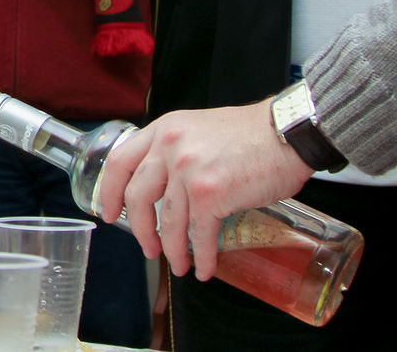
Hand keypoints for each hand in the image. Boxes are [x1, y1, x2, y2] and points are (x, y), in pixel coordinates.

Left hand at [95, 100, 313, 279]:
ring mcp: (187, 169)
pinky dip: (201, 256)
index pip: (121, 162)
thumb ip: (176, 150)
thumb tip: (164, 185)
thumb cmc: (251, 134)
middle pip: (137, 197)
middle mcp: (169, 147)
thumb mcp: (198, 129)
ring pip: (168, 221)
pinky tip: (204, 267)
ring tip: (180, 265)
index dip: (110, 192)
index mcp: (164, 129)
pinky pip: (198, 234)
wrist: (288, 133)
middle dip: (140, 230)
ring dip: (172, 250)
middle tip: (148, 248)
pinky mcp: (209, 193)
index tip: (109, 213)